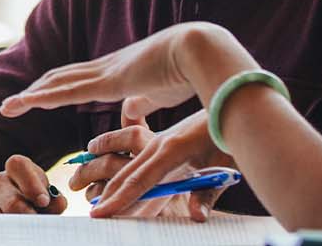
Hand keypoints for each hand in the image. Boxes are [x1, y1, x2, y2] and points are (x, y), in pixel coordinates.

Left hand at [0, 23, 232, 118]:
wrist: (201, 51)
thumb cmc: (188, 71)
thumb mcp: (158, 93)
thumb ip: (141, 103)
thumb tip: (128, 115)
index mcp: (118, 71)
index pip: (79, 79)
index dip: (57, 87)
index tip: (38, 96)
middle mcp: (106, 68)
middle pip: (60, 78)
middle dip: (36, 91)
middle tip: (13, 104)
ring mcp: (105, 72)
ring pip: (57, 84)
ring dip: (31, 95)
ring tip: (8, 107)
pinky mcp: (109, 81)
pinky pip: (68, 91)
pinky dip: (44, 97)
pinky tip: (26, 102)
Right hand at [0, 154, 63, 244]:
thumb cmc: (16, 197)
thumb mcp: (34, 192)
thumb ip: (51, 198)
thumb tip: (60, 203)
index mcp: (13, 170)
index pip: (19, 166)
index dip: (33, 184)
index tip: (44, 202)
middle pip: (14, 204)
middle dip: (30, 219)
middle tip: (39, 229)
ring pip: (1, 223)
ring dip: (17, 233)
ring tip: (25, 235)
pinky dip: (1, 240)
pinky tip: (7, 238)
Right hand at [73, 102, 230, 219]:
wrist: (233, 104)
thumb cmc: (229, 138)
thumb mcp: (223, 168)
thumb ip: (207, 194)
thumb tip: (196, 217)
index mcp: (172, 150)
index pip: (139, 181)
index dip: (119, 199)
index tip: (100, 213)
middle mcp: (160, 143)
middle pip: (127, 173)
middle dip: (107, 193)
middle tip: (90, 212)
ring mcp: (160, 139)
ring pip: (128, 163)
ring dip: (108, 178)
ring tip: (88, 190)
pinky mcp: (164, 138)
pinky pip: (137, 155)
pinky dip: (123, 167)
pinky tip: (113, 173)